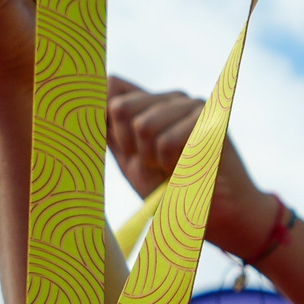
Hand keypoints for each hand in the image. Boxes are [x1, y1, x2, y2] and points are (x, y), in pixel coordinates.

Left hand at [106, 78, 278, 254]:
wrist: (217, 217)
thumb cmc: (172, 191)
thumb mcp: (130, 160)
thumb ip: (110, 131)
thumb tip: (86, 101)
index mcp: (153, 102)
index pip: (112, 86)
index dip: (104, 116)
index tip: (120, 147)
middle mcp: (174, 98)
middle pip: (122, 107)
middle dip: (129, 145)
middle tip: (151, 163)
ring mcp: (195, 106)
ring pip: (144, 125)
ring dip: (152, 158)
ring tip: (171, 168)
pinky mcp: (212, 120)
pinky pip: (168, 142)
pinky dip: (171, 165)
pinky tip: (187, 169)